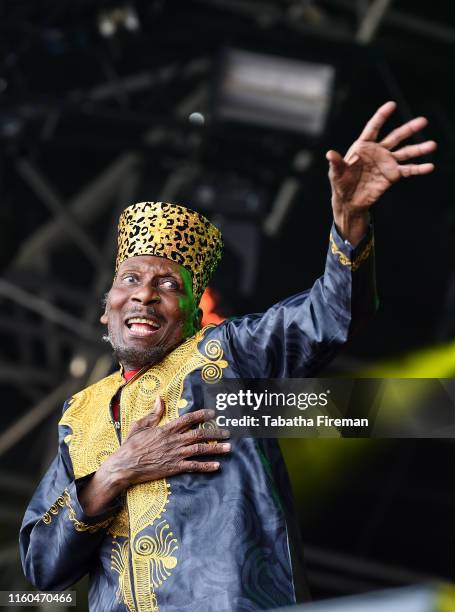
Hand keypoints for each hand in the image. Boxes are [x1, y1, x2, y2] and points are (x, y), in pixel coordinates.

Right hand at [79, 397, 229, 515]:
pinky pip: (193, 466)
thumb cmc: (131, 445)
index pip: (188, 419)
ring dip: (216, 448)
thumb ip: (153, 413)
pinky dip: (206, 466)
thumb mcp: (140, 425)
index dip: (202, 415)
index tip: (213, 413)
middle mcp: (174, 441)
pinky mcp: (174, 468)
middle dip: (215, 432)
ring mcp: (175, 455)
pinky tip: (217, 466)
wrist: (125, 466)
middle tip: (228, 432)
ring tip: (229, 447)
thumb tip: (159, 398)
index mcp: (166, 429)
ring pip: (200, 450)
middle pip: (199, 434)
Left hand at [327, 100, 435, 244]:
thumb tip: (329, 154)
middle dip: (409, 129)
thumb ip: (336, 163)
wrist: (349, 200)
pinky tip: (430, 166)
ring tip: (432, 144)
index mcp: (363, 146)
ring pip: (406, 152)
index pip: (373, 128)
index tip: (392, 105)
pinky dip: (419, 169)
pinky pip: (408, 170)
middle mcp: (378, 151)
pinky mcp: (392, 175)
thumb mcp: (336, 173)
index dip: (382, 116)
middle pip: (395, 137)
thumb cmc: (341, 183)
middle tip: (423, 120)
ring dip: (419, 149)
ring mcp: (387, 162)